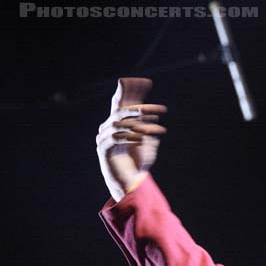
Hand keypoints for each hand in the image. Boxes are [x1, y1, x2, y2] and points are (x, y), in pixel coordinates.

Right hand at [96, 78, 167, 201]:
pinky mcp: (104, 150)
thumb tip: (153, 116)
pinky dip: (130, 138)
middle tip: (161, 110)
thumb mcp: (148, 142)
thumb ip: (149, 128)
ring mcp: (104, 138)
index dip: (131, 90)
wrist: (130, 184)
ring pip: (121, 125)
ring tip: (157, 129)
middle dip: (143, 109)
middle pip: (124, 111)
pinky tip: (142, 140)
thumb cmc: (138, 163)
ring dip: (141, 126)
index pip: (123, 102)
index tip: (146, 81)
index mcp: (119, 124)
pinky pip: (116, 139)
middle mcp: (109, 127)